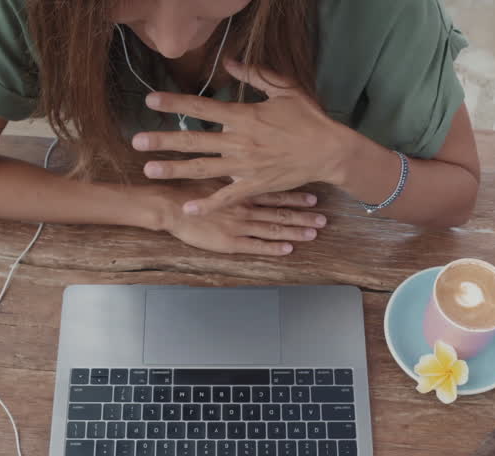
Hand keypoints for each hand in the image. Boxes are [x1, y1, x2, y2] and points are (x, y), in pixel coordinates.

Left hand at [132, 59, 349, 215]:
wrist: (330, 151)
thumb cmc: (309, 118)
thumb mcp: (284, 89)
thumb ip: (255, 75)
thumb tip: (229, 63)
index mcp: (245, 116)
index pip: (202, 108)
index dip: (175, 104)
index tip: (151, 101)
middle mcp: (240, 142)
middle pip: (194, 141)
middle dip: (163, 140)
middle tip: (136, 140)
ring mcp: (245, 166)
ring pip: (203, 169)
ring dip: (174, 169)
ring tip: (149, 169)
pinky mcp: (255, 185)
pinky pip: (227, 197)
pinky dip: (207, 205)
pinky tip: (188, 209)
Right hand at [156, 184, 325, 255]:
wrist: (170, 205)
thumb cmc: (190, 188)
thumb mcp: (214, 173)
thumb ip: (233, 173)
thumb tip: (246, 166)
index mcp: (244, 190)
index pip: (276, 193)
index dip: (296, 197)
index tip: (314, 199)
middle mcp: (247, 207)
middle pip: (281, 212)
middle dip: (304, 216)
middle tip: (323, 219)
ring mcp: (241, 226)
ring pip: (274, 228)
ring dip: (295, 232)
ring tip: (314, 234)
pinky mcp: (230, 242)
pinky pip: (257, 245)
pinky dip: (274, 247)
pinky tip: (289, 249)